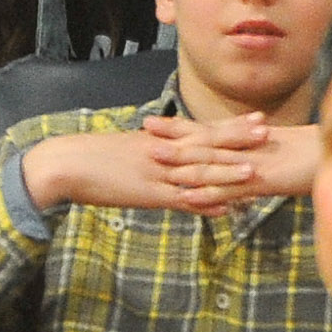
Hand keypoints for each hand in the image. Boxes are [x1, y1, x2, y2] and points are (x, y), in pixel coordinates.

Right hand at [26, 119, 264, 214]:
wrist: (63, 164)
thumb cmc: (95, 156)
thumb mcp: (131, 148)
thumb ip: (157, 148)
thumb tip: (177, 148)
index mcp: (160, 140)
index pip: (202, 131)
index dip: (231, 127)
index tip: (258, 120)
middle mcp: (161, 153)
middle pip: (205, 146)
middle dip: (237, 141)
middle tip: (267, 134)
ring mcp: (155, 175)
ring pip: (195, 173)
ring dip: (225, 173)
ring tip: (253, 171)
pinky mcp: (146, 196)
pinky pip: (178, 201)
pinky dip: (202, 205)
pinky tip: (223, 210)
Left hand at [146, 113, 320, 200]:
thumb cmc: (326, 157)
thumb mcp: (294, 158)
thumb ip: (273, 162)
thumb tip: (258, 168)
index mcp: (255, 140)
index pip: (214, 131)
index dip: (186, 126)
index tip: (161, 121)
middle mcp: (251, 149)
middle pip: (206, 139)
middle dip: (174, 134)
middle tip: (145, 127)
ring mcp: (257, 164)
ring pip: (213, 161)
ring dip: (183, 160)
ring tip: (155, 158)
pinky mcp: (266, 181)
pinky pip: (232, 187)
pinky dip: (209, 192)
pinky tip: (188, 196)